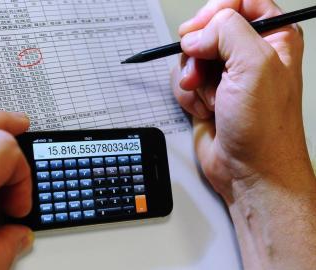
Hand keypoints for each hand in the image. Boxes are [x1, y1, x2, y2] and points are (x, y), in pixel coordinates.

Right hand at [171, 0, 312, 200]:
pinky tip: (204, 110)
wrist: (249, 171)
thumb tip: (198, 34)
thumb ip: (227, 31)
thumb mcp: (254, 66)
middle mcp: (248, 55)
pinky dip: (188, 96)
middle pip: (209, 29)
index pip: (242, 2)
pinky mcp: (207, 94)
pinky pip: (184, 80)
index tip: (202, 28)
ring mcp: (226, 76)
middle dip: (199, 52)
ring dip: (193, 79)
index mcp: (273, 39)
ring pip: (191, 56)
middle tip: (202, 69)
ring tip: (209, 98)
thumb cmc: (264, 128)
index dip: (217, 11)